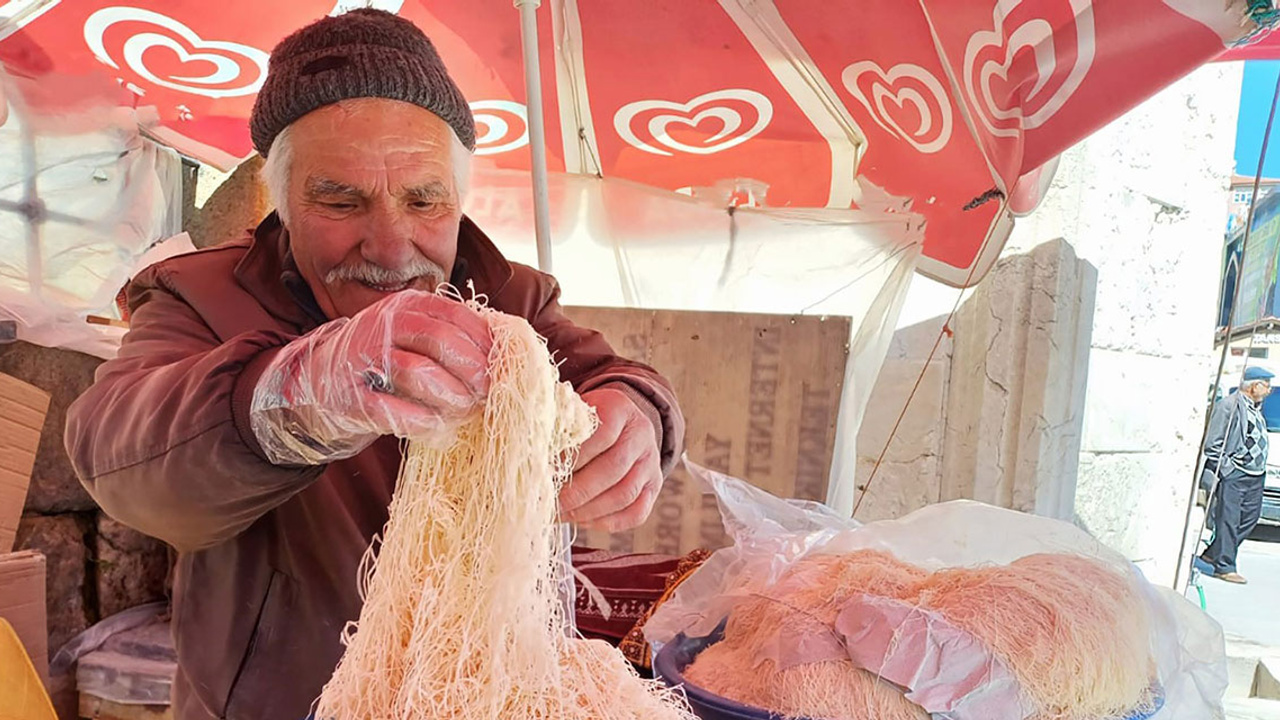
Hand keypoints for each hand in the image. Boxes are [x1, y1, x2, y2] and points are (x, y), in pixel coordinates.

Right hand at [250, 290, 491, 464]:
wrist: (317, 382)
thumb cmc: (381, 360)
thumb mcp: (412, 335)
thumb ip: (450, 337)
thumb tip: (502, 356)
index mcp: (405, 306)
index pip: (455, 316)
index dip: (484, 343)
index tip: (503, 366)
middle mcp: (382, 326)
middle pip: (440, 341)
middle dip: (472, 370)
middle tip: (488, 392)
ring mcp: (363, 361)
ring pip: (419, 372)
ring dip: (451, 396)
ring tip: (464, 409)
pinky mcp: (352, 399)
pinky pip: (397, 411)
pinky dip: (426, 422)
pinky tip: (438, 426)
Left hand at [559, 388, 661, 531]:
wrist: (620, 424)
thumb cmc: (584, 422)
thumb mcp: (572, 412)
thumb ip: (556, 429)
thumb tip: (532, 462)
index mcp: (619, 408)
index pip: (602, 435)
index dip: (574, 458)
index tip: (546, 473)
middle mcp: (641, 434)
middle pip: (613, 469)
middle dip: (578, 491)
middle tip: (551, 503)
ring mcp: (651, 463)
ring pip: (625, 495)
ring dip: (589, 510)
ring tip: (562, 514)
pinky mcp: (653, 487)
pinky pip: (635, 513)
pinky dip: (607, 522)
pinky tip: (582, 520)